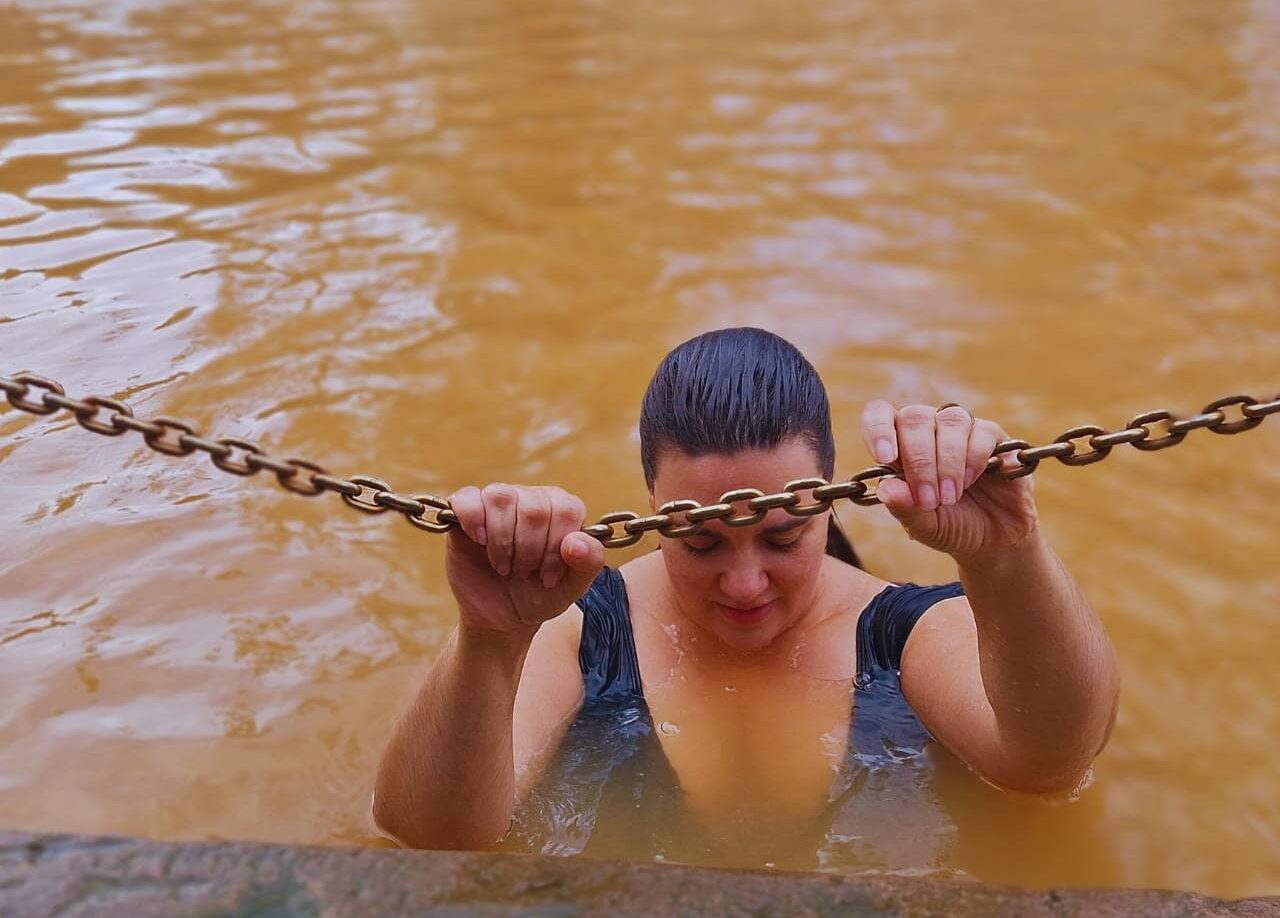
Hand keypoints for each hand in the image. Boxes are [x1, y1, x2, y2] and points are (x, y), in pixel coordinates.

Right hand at [446, 484, 605, 634]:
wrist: (502, 616)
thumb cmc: (539, 595)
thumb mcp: (571, 588)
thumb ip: (588, 563)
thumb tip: (577, 541)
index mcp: (562, 509)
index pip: (566, 510)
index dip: (556, 548)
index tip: (548, 576)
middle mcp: (531, 498)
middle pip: (534, 507)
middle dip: (530, 550)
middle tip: (524, 573)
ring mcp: (497, 502)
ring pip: (502, 497)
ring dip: (503, 541)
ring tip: (504, 566)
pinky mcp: (465, 512)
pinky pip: (467, 498)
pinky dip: (473, 519)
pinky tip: (480, 541)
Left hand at [860, 402, 1038, 562]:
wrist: (996, 539)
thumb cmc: (951, 525)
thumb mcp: (924, 526)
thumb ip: (904, 508)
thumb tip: (885, 488)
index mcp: (899, 445)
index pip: (879, 415)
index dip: (878, 428)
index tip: (885, 457)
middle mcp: (928, 430)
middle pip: (914, 418)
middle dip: (919, 461)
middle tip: (929, 500)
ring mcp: (960, 429)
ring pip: (949, 420)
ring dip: (948, 462)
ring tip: (950, 497)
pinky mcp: (992, 435)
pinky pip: (981, 431)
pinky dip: (974, 458)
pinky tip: (971, 481)